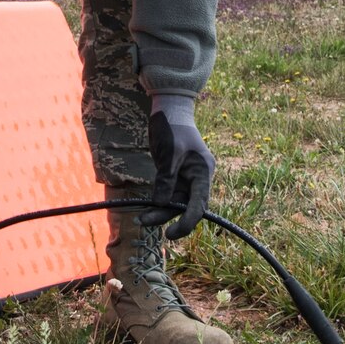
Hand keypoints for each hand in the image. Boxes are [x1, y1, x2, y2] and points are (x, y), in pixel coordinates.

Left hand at [147, 98, 212, 238]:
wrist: (169, 110)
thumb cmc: (173, 128)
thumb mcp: (169, 153)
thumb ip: (167, 179)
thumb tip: (161, 203)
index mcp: (203, 172)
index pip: (199, 204)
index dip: (188, 221)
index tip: (173, 233)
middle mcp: (198, 178)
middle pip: (186, 205)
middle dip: (167, 216)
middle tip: (145, 222)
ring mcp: (186, 178)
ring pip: (175, 202)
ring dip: (159, 211)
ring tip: (141, 219)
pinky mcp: (174, 176)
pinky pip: (167, 194)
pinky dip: (157, 202)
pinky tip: (145, 209)